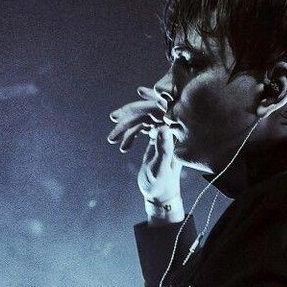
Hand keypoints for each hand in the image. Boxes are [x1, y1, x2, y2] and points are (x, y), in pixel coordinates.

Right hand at [107, 86, 182, 204]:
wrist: (159, 195)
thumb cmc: (162, 184)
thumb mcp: (160, 168)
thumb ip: (163, 148)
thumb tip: (162, 127)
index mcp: (175, 133)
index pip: (164, 109)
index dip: (153, 98)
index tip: (139, 91)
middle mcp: (170, 130)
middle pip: (150, 112)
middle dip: (131, 113)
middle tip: (113, 117)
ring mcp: (162, 133)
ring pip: (142, 120)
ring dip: (126, 127)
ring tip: (111, 138)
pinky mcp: (155, 137)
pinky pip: (140, 128)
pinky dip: (130, 135)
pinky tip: (123, 146)